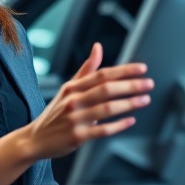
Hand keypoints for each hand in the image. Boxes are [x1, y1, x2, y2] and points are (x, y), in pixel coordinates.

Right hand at [28, 42, 153, 159]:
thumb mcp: (68, 88)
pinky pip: (102, 130)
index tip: (142, 69)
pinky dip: (118, 125)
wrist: (36, 138)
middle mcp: (73, 100)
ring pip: (106, 109)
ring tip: (145, 100)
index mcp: (72, 87)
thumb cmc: (56, 111)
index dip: (123, 71)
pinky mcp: (77, 136)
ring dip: (128, 104)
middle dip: (130, 86)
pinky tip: (131, 121)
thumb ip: (86, 69)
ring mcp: (74, 118)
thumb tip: (98, 46)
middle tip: (148, 84)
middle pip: (106, 89)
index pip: (101, 74)